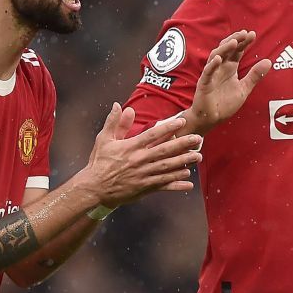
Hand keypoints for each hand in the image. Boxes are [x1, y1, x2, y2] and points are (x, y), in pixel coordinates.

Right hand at [84, 103, 203, 205]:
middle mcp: (139, 160)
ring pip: (168, 168)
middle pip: (165, 151)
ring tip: (198, 157)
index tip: (182, 122)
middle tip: (198, 139)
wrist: (95, 188)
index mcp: (131, 147)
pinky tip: (189, 181)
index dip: (168, 127)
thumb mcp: (104, 139)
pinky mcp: (145, 188)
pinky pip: (164, 185)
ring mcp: (143, 175)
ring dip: (184, 162)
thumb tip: (118, 105)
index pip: (153, 135)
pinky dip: (176, 184)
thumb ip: (114, 122)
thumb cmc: (99, 162)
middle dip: (183, 144)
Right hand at [185, 30, 271, 132]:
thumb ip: (255, 75)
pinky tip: (218, 59)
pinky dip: (212, 65)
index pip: (237, 51)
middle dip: (235, 40)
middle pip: (227, 50)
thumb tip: (269, 61)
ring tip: (234, 42)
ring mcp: (211, 74)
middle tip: (245, 33)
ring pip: (216, 56)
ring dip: (224, 49)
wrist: (211, 119)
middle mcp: (220, 68)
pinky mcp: (204, 83)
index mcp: (230, 68)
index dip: (244, 42)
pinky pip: (208, 72)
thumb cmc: (225, 103)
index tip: (253, 34)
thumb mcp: (244, 88)